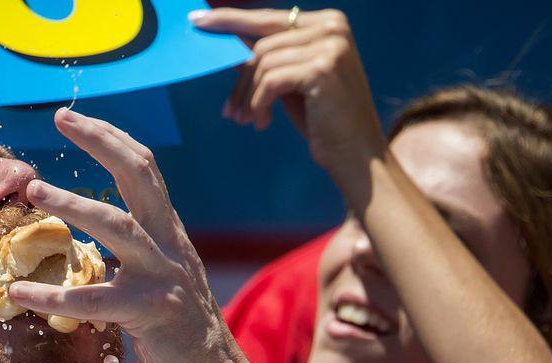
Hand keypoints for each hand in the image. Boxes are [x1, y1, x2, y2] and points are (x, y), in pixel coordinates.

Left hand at [7, 108, 245, 362]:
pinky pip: (95, 299)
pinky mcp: (153, 313)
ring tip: (36, 189)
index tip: (74, 118)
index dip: (111, 139)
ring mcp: (165, 277)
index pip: (144, 170)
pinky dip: (52, 294)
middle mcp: (171, 246)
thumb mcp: (157, 285)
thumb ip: (130, 262)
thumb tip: (85, 251)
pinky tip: (19, 292)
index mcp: (169, 236)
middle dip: (101, 140)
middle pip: (141, 174)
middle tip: (61, 117)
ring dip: (75, 203)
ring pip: (119, 226)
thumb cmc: (179, 340)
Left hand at [192, 7, 386, 175]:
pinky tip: (263, 122)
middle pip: (261, 45)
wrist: (355, 154)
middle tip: (229, 112)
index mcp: (328, 22)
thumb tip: (228, 44)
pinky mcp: (322, 69)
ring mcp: (330, 45)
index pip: (268, 18)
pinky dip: (259, 104)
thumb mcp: (291, 82)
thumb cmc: (322, 120)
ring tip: (246, 121)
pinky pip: (270, 81)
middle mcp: (332, 27)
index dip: (230, 20)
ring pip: (262, 64)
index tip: (197, 21)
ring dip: (248, 97)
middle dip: (240, 81)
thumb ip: (268, 59)